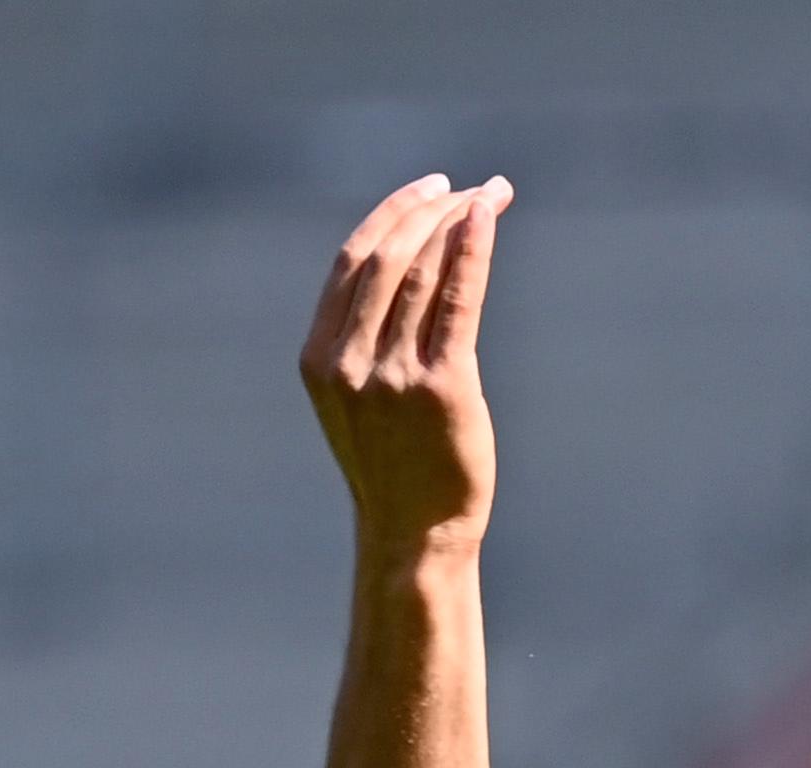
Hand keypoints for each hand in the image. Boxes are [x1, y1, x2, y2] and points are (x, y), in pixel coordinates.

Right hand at [301, 173, 507, 551]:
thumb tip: (414, 262)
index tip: (430, 189)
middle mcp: (350, 362)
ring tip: (491, 197)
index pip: (352, 261)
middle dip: (432, 209)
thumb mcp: (358, 399)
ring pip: (424, 272)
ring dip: (459, 224)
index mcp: (319, 359)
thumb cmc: (394, 466)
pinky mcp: (441, 388)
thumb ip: (365, 339)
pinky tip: (488, 218)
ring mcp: (393, 375)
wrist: (415, 535)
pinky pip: (458, 300)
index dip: (391, 214)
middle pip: (389, 256)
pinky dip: (473, 251)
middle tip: (470, 189)